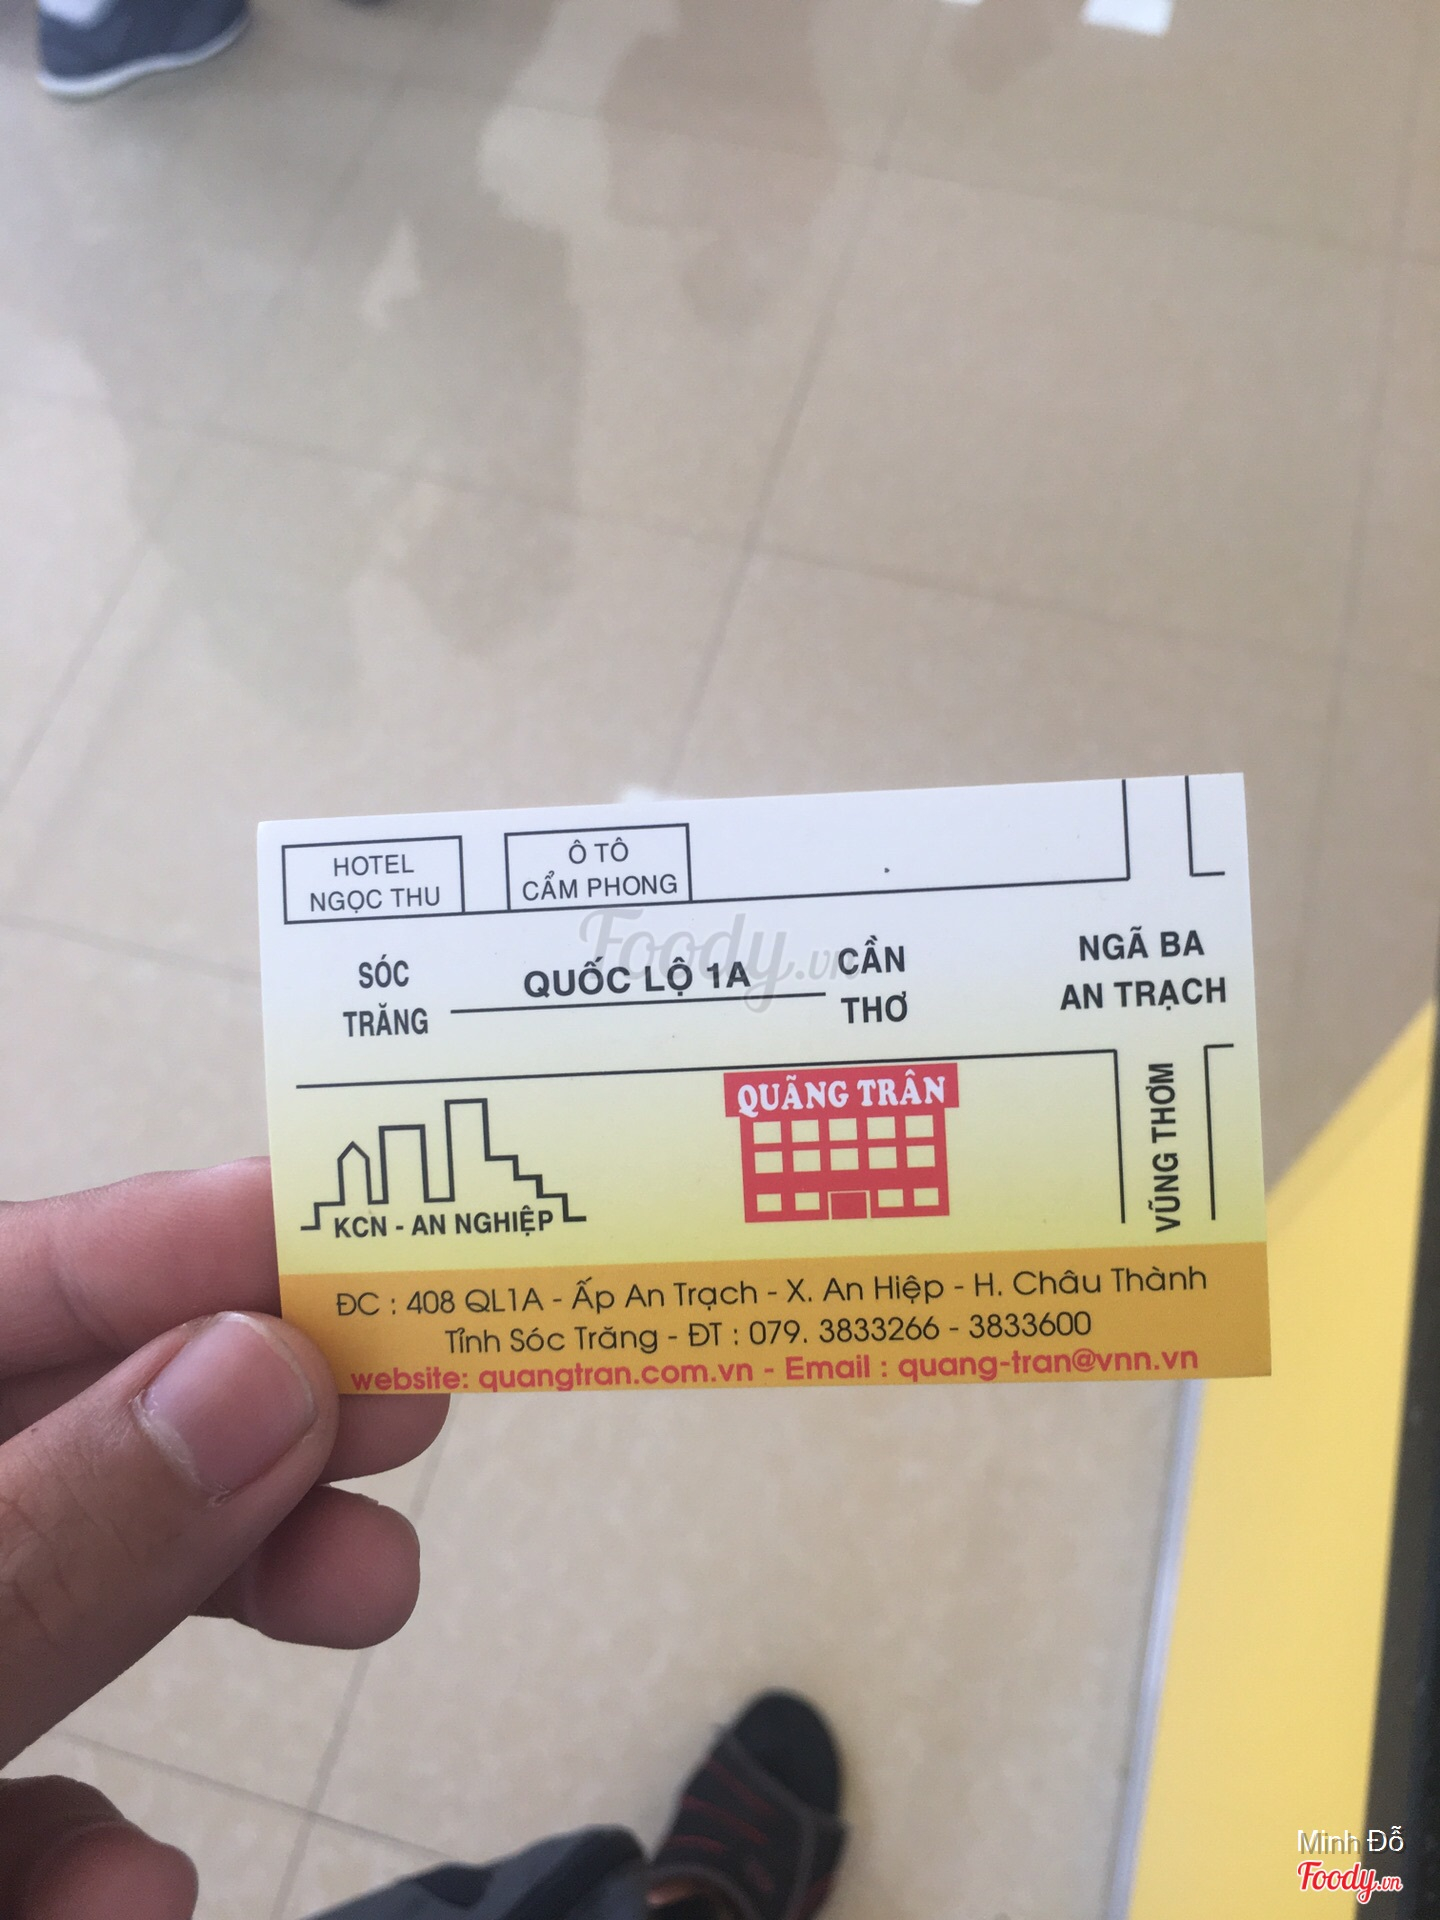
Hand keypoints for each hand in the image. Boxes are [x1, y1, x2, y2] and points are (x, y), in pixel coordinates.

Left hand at [0, 1159, 447, 1918]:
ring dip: (217, 1603)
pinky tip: (132, 1888)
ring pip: (56, 1610)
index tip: (331, 1221)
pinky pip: (6, 1809)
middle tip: (409, 1398)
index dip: (158, 1240)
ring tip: (370, 1590)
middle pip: (60, 1435)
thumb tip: (263, 1375)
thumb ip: (56, 1536)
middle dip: (243, 1418)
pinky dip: (87, 1849)